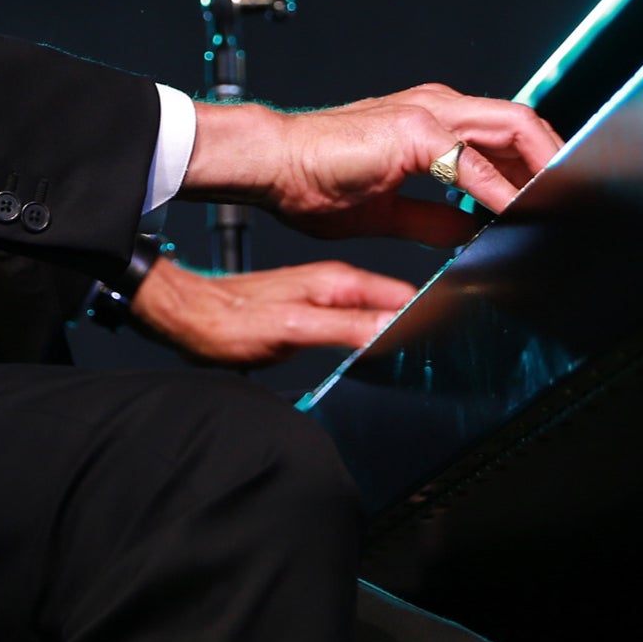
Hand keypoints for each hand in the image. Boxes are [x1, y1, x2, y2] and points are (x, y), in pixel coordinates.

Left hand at [126, 258, 415, 367]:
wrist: (188, 316)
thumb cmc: (229, 321)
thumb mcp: (293, 328)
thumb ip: (344, 329)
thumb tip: (391, 333)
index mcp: (337, 283)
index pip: (402, 296)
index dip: (431, 314)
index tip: (454, 334)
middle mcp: (334, 288)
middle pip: (394, 308)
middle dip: (421, 327)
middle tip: (444, 355)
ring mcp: (322, 301)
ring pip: (376, 319)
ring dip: (397, 336)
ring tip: (420, 358)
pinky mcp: (311, 317)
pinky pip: (356, 328)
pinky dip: (372, 342)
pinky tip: (378, 357)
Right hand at [182, 83, 562, 248]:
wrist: (271, 165)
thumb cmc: (313, 181)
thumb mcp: (387, 210)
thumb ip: (433, 217)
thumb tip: (470, 232)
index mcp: (431, 121)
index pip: (505, 134)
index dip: (536, 166)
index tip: (554, 201)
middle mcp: (437, 106)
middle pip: (522, 123)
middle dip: (556, 163)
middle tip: (575, 205)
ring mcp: (428, 112)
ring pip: (513, 127)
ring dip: (542, 171)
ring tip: (560, 208)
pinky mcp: (414, 130)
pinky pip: (472, 164)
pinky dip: (500, 192)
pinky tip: (512, 218)